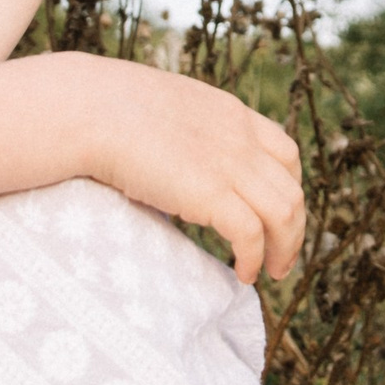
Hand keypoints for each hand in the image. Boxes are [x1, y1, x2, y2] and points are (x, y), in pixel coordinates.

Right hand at [55, 53, 305, 284]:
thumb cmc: (109, 110)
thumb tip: (174, 163)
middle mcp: (241, 139)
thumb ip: (186, 134)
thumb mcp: (166, 110)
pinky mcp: (210, 194)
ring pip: (284, 214)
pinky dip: (254, 259)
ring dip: (284, 249)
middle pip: (292, 189)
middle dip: (294, 230)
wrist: (90, 110)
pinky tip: (243, 274)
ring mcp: (229, 165)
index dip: (288, 188)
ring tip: (271, 273)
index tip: (277, 215)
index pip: (285, 153)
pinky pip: (251, 235)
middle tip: (283, 259)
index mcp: (231, 115)